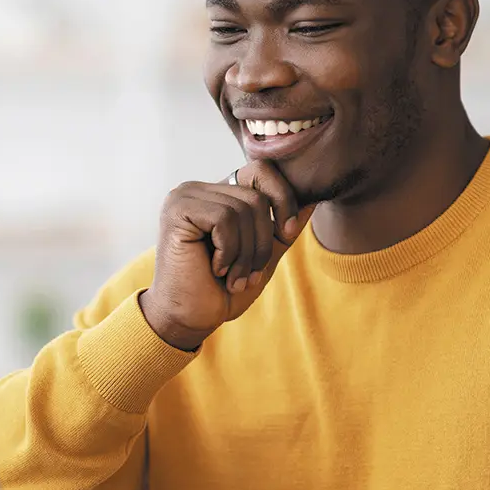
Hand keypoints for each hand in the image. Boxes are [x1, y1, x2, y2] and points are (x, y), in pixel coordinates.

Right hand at [140, 160, 314, 350]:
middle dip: (261, 243)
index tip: (286, 234)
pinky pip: (225, 219)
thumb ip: (282, 227)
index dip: (283, 200)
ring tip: (232, 277)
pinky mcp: (178, 209)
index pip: (261, 171)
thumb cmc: (221, 291)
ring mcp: (185, 196)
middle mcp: (199, 189)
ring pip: (244, 209)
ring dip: (245, 254)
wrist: (189, 318)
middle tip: (247, 275)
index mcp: (217, 194)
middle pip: (257, 197)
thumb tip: (312, 199)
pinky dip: (228, 251)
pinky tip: (215, 269)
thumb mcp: (262, 256)